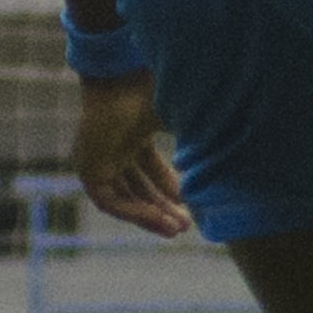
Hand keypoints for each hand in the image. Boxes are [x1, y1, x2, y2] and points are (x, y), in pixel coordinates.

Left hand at [74, 74, 188, 238]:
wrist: (123, 82)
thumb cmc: (152, 94)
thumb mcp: (180, 122)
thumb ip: (195, 142)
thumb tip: (224, 161)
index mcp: (132, 135)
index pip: (151, 170)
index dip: (170, 189)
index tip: (190, 204)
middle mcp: (113, 149)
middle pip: (138, 188)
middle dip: (162, 208)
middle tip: (184, 227)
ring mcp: (99, 160)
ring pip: (124, 198)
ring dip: (149, 216)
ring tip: (174, 230)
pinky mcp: (88, 170)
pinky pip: (110, 201)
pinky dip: (134, 212)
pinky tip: (157, 218)